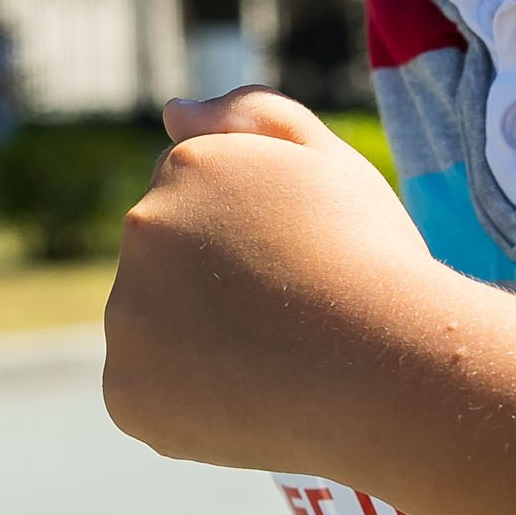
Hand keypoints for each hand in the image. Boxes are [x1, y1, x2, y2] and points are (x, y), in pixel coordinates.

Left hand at [102, 90, 434, 467]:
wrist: (389, 370)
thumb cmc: (373, 261)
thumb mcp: (331, 163)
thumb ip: (254, 116)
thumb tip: (173, 112)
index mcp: (186, 166)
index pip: (193, 198)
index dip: (250, 233)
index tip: (298, 258)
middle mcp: (141, 229)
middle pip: (167, 259)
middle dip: (215, 282)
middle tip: (289, 311)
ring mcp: (127, 313)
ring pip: (155, 327)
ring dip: (197, 341)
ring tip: (274, 359)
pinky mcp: (126, 391)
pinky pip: (149, 393)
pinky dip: (187, 402)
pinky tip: (248, 400)